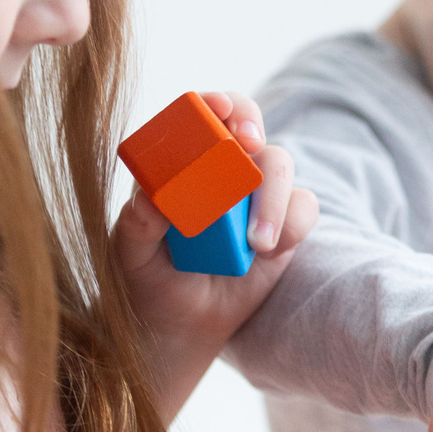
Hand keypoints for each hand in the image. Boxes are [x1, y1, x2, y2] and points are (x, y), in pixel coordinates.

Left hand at [112, 90, 317, 416]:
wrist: (177, 328)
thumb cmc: (146, 280)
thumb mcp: (130, 252)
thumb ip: (138, 222)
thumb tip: (151, 196)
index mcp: (181, 162)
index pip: (200, 116)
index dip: (212, 103)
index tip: (216, 108)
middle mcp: (222, 169)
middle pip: (247, 123)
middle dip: (250, 123)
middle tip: (247, 142)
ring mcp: (256, 195)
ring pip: (279, 166)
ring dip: (272, 195)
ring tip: (257, 243)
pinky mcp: (283, 226)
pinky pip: (302, 209)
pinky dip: (291, 223)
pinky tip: (268, 250)